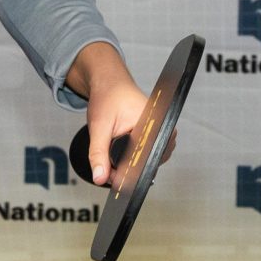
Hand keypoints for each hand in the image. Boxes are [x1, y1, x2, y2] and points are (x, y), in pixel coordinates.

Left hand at [70, 41, 153, 185]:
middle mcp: (162, 127)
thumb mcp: (98, 128)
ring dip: (131, 163)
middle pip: (149, 161)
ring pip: (148, 159)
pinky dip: (133, 156)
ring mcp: (160, 130)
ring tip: (113, 158)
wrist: (109, 82)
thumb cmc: (107, 97)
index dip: (130, 172)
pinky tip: (120, 154)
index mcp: (154, 123)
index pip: (147, 159)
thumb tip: (100, 177)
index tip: (114, 178)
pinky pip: (147, 152)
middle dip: (129, 169)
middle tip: (110, 170)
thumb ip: (99, 154)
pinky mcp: (154, 133)